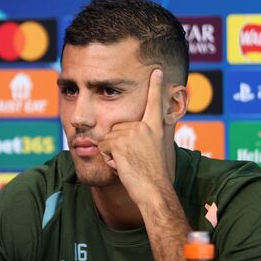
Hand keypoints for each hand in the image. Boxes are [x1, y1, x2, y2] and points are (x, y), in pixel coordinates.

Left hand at [98, 68, 169, 204]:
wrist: (154, 190)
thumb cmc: (153, 177)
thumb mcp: (153, 152)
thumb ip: (145, 138)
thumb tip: (137, 134)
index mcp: (154, 127)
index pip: (155, 102)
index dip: (156, 85)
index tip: (157, 70)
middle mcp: (144, 126)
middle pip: (116, 128)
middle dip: (117, 146)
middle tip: (133, 160)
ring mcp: (131, 132)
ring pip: (107, 138)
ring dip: (112, 154)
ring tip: (129, 164)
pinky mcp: (119, 141)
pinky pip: (102, 147)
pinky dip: (108, 159)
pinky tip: (122, 166)